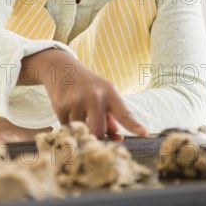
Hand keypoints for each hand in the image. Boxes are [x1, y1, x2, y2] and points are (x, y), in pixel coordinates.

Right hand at [21, 49, 147, 138]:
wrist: (61, 68)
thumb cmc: (87, 85)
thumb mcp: (104, 94)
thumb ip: (112, 116)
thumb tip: (117, 137)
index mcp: (110, 93)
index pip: (124, 113)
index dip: (134, 125)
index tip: (144, 133)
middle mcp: (94, 96)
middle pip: (98, 131)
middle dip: (96, 134)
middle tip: (92, 127)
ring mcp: (76, 100)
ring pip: (81, 130)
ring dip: (80, 127)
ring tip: (77, 111)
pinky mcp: (60, 105)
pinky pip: (66, 127)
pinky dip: (67, 123)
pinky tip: (67, 110)